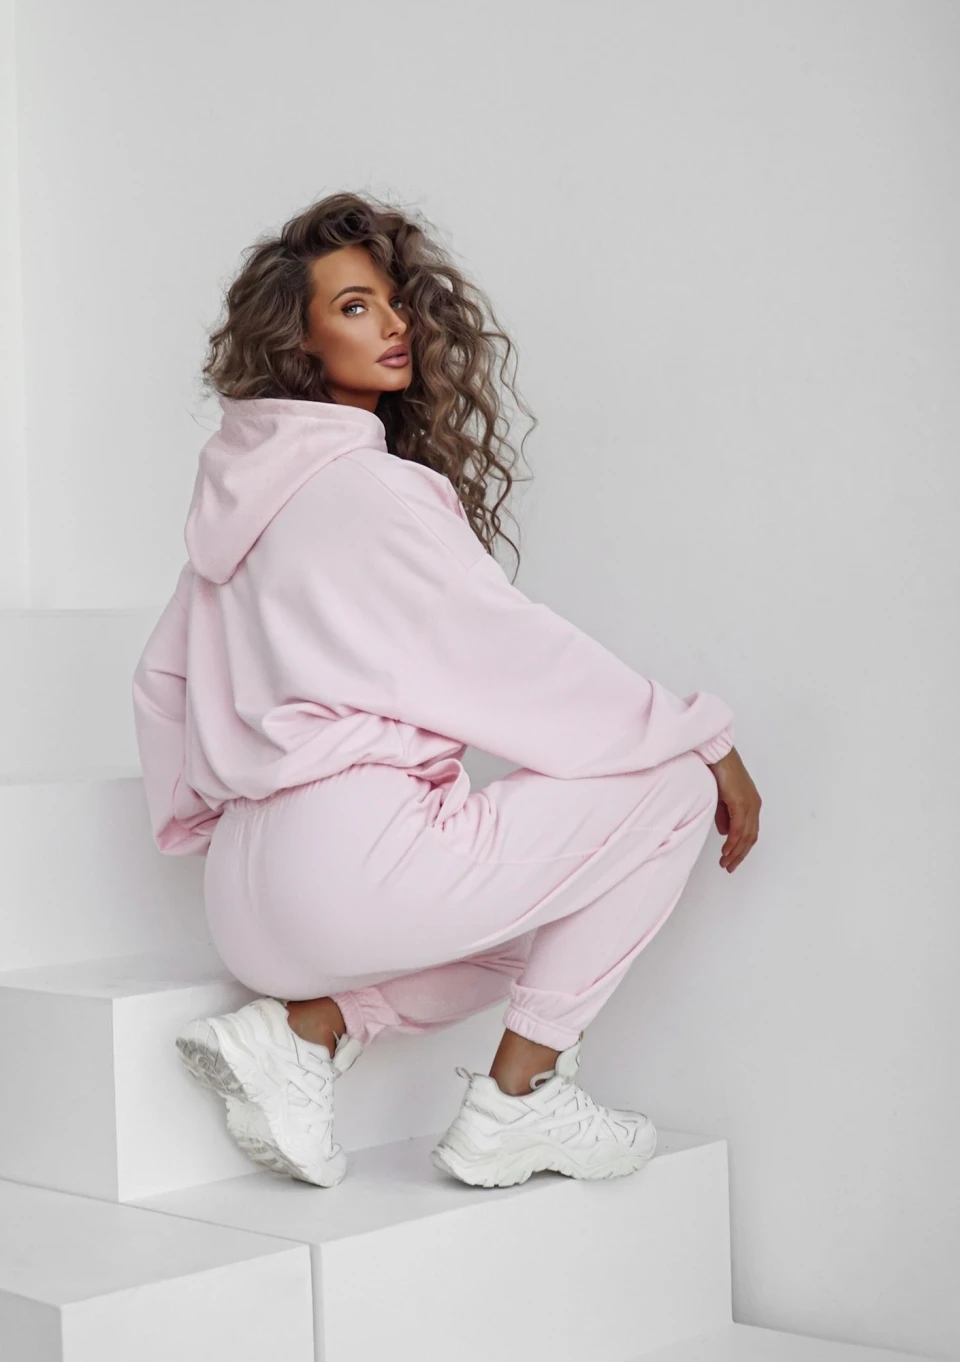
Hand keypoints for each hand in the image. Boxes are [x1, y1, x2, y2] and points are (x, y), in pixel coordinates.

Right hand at [707, 746, 760, 872]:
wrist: (717, 755)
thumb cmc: (718, 771)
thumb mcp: (721, 799)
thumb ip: (725, 816)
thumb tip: (725, 832)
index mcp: (751, 804)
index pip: (750, 832)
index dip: (742, 848)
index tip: (732, 859)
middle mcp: (754, 805)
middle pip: (750, 838)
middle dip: (739, 855)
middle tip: (729, 867)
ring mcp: (749, 804)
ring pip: (745, 836)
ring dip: (735, 852)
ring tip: (725, 863)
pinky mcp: (741, 803)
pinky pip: (738, 828)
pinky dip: (732, 842)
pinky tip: (726, 851)